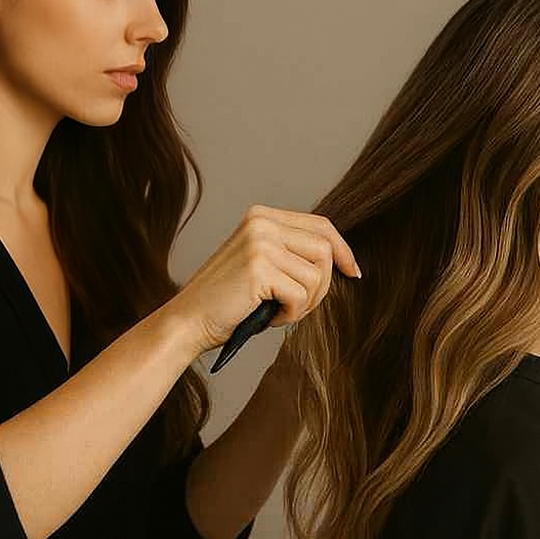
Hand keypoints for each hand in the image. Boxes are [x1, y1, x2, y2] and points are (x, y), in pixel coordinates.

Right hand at [168, 206, 360, 357]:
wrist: (187, 322)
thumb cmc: (227, 302)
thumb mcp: (262, 266)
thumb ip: (291, 253)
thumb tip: (340, 259)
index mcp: (261, 216)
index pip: (320, 225)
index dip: (342, 250)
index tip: (352, 272)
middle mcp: (261, 222)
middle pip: (325, 248)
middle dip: (323, 285)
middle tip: (300, 307)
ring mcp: (260, 243)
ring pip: (316, 274)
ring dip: (305, 303)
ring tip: (278, 311)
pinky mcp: (259, 268)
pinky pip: (301, 295)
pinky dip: (290, 314)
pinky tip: (268, 317)